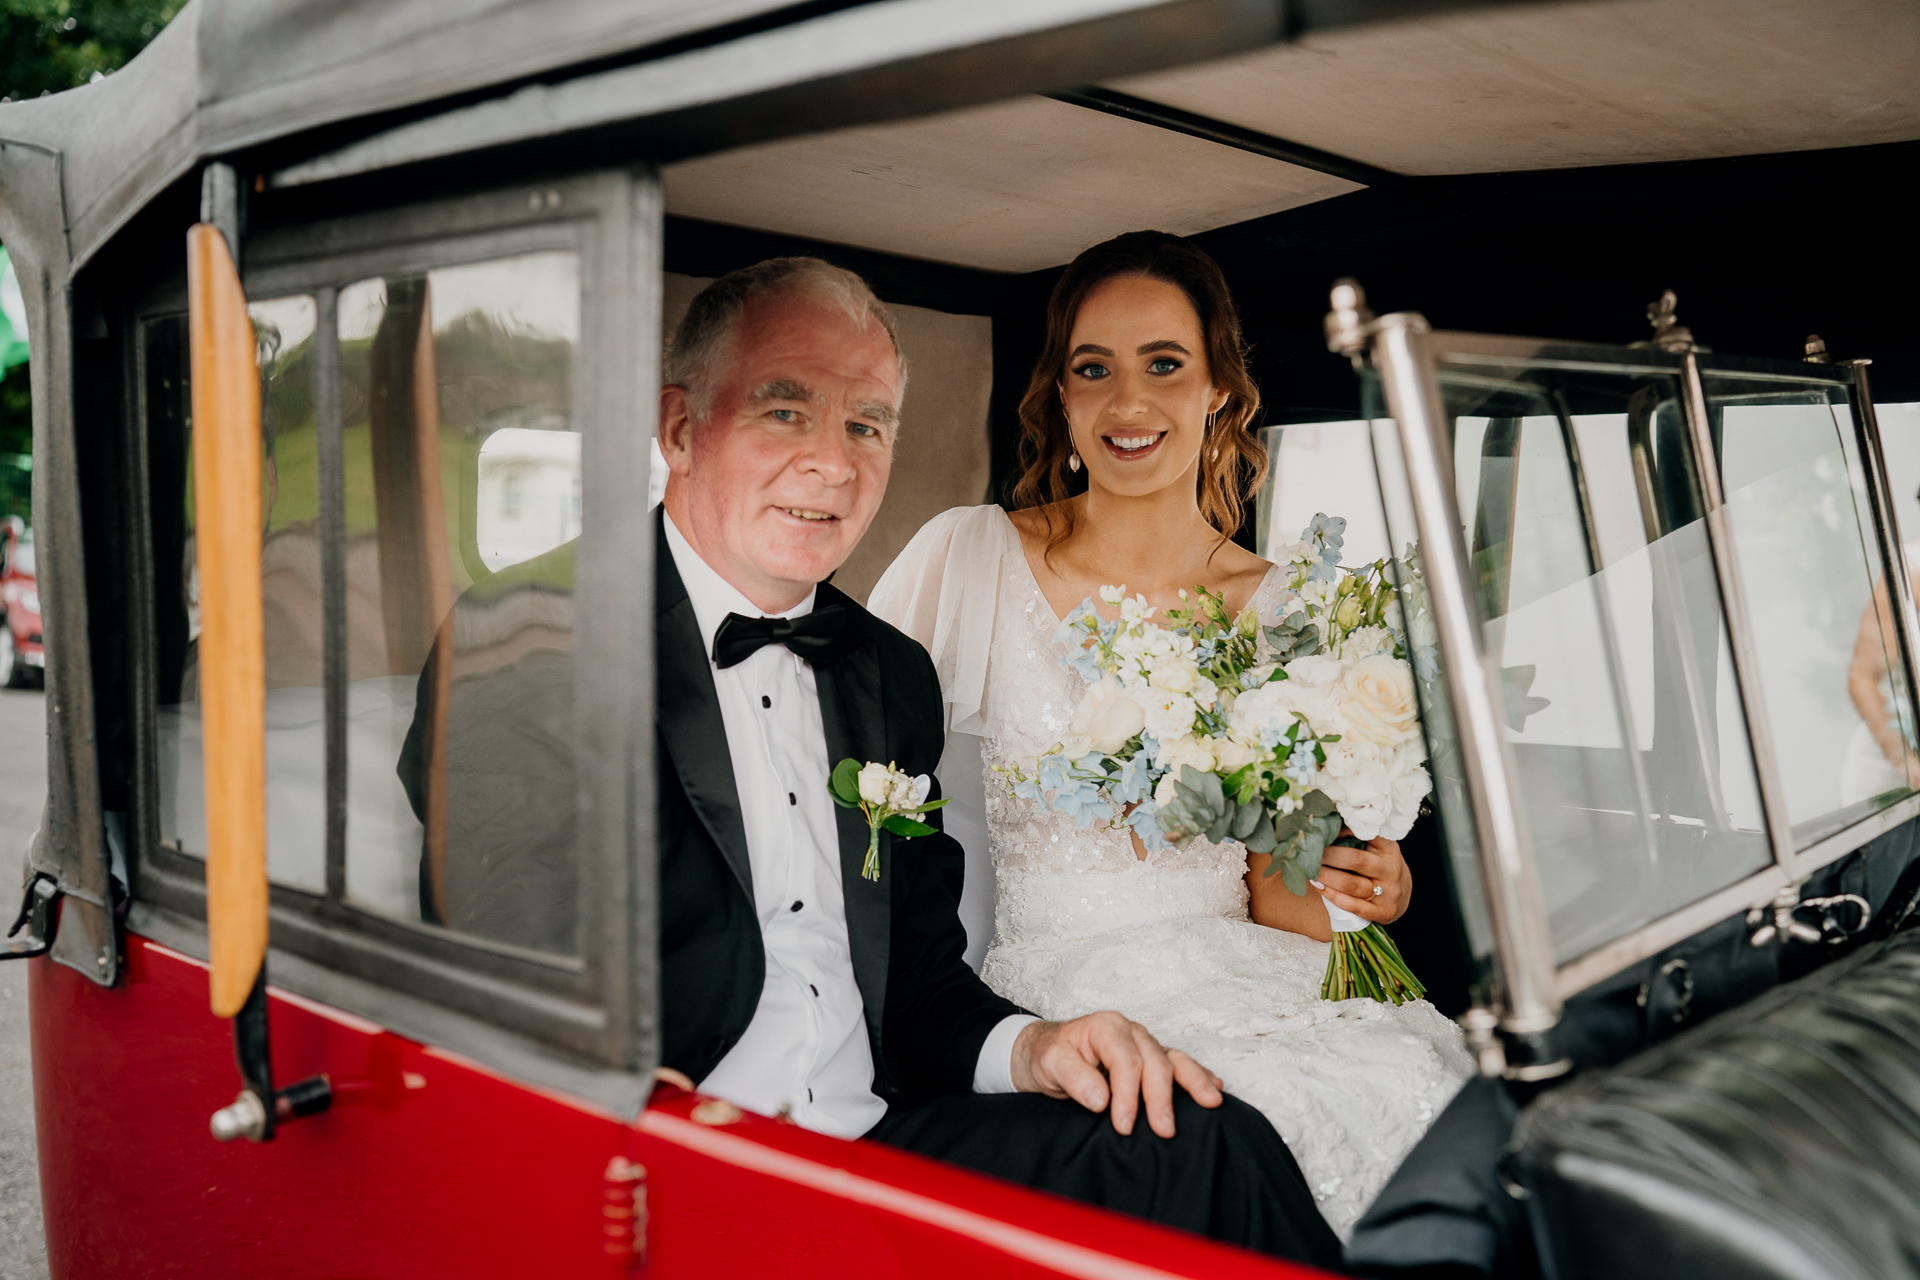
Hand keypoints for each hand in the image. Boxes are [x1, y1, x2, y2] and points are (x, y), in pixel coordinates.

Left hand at [1009, 1012, 1222, 1137]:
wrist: (1046, 1051)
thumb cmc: (1050, 1056)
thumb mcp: (1051, 1064)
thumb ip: (1074, 1078)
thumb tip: (1101, 1099)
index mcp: (1107, 1027)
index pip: (1126, 1062)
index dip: (1127, 1095)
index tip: (1123, 1126)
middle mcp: (1131, 1032)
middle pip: (1155, 1062)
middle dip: (1161, 1098)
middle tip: (1164, 1130)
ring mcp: (1144, 1043)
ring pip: (1174, 1060)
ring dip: (1194, 1082)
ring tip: (1211, 1101)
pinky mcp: (1151, 1058)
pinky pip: (1178, 1064)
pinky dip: (1197, 1075)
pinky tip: (1214, 1088)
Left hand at [1312, 827, 1410, 923]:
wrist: (1400, 894)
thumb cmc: (1377, 865)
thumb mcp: (1375, 847)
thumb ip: (1355, 837)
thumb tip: (1323, 823)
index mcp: (1389, 849)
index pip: (1369, 835)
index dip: (1345, 831)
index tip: (1325, 829)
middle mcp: (1391, 870)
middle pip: (1357, 860)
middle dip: (1329, 856)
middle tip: (1309, 852)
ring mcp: (1389, 893)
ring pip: (1352, 885)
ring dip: (1327, 877)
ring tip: (1309, 870)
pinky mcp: (1383, 912)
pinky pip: (1354, 906)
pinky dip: (1333, 896)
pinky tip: (1319, 888)